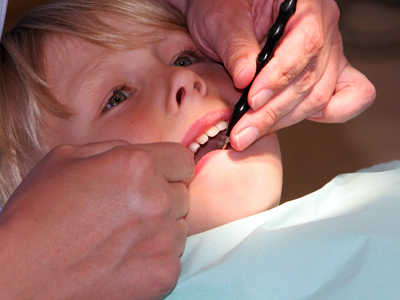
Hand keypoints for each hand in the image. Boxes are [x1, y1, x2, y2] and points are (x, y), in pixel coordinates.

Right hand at [0, 141, 193, 299]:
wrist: (23, 274)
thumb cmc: (38, 215)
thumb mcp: (67, 158)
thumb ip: (115, 149)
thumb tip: (139, 154)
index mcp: (136, 166)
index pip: (183, 160)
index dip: (171, 167)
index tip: (160, 176)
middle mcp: (157, 200)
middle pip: (182, 193)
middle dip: (162, 196)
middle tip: (130, 209)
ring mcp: (163, 240)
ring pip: (179, 225)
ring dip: (160, 227)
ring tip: (124, 235)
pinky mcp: (164, 273)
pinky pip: (173, 256)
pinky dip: (155, 256)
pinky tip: (126, 257)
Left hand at [164, 0, 375, 150]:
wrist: (226, 11)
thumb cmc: (226, 7)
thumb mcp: (222, 19)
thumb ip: (235, 46)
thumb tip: (245, 80)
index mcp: (306, 5)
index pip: (306, 45)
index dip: (279, 77)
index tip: (252, 100)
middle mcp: (324, 28)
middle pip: (312, 78)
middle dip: (273, 111)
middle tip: (242, 133)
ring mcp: (329, 53)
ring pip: (319, 96)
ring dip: (283, 120)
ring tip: (249, 135)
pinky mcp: (327, 73)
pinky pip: (347, 97)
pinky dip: (326, 114)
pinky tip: (290, 121)